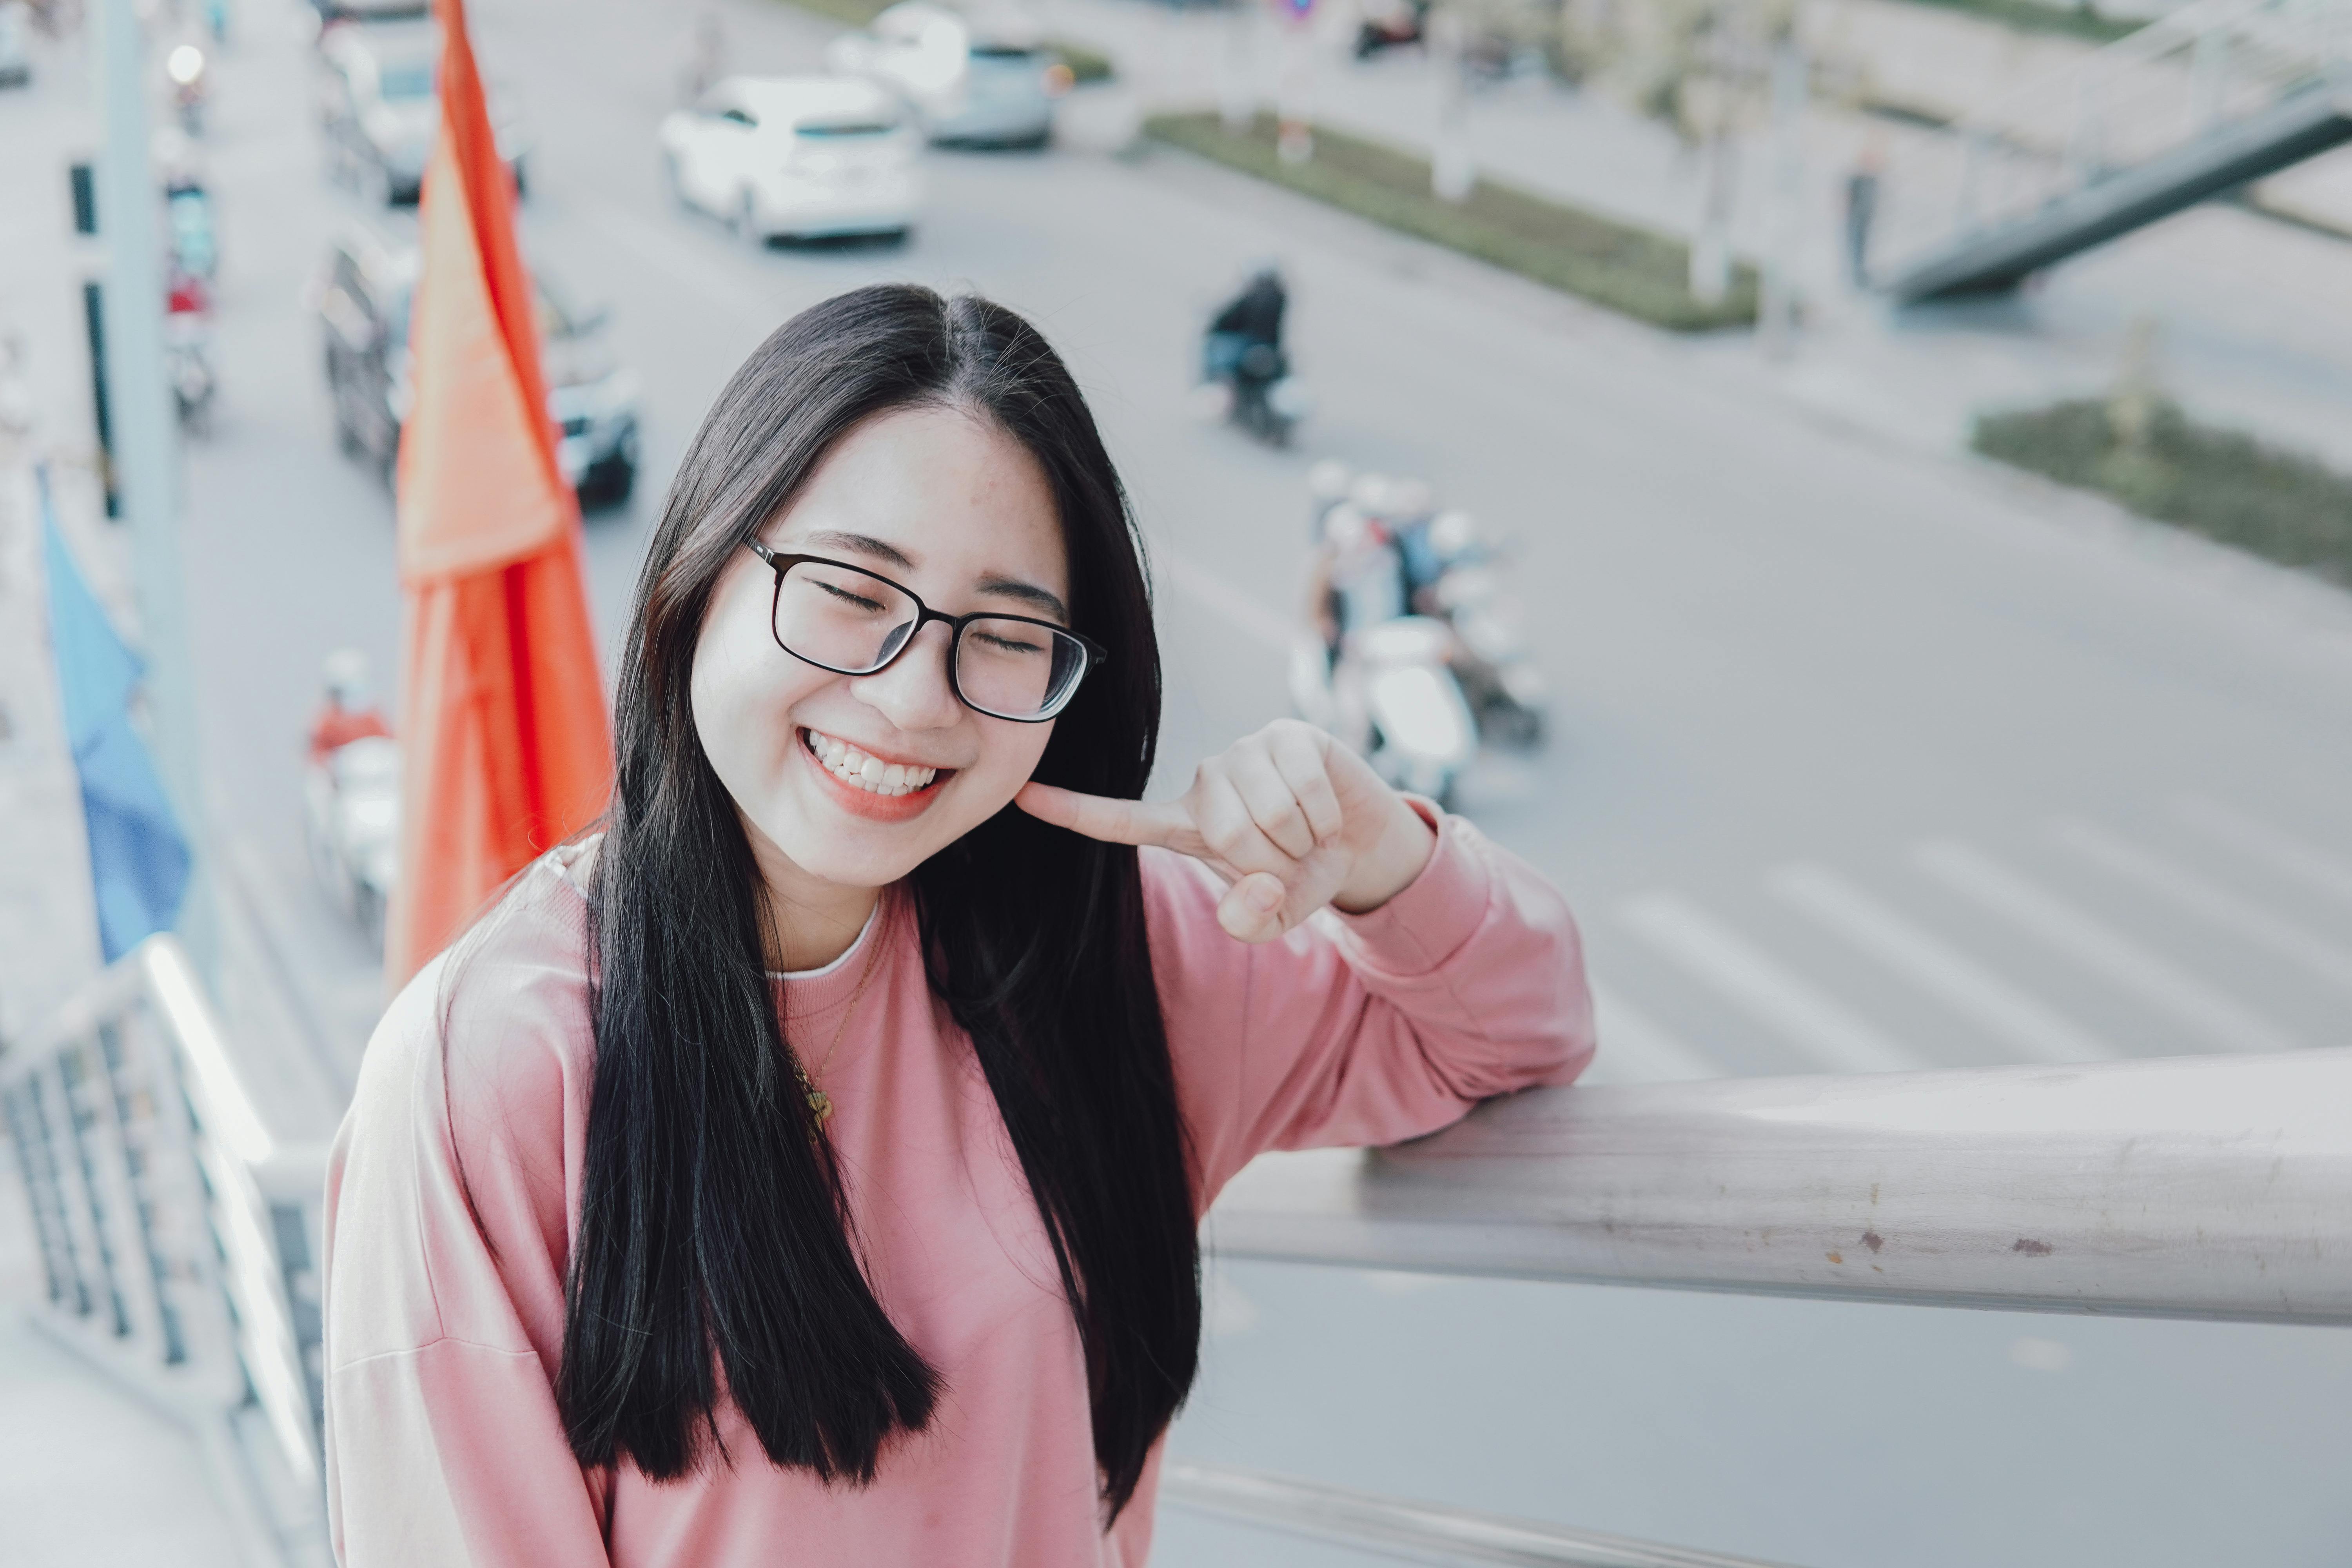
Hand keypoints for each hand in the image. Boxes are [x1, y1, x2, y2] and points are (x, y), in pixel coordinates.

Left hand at [1015, 719, 1437, 942]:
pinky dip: (1323, 818)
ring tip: (1306, 835)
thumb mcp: (1275, 914)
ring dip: (1301, 841)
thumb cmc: (1302, 873)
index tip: (1020, 796)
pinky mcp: (1287, 734)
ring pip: (1267, 812)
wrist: (1357, 840)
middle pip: (1227, 833)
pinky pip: (1304, 788)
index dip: (1072, 810)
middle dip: (1272, 861)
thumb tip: (1257, 889)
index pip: (1120, 818)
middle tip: (1289, 859)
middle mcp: (1206, 781)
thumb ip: (1253, 921)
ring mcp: (1245, 751)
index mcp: (1186, 824)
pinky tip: (1326, 814)